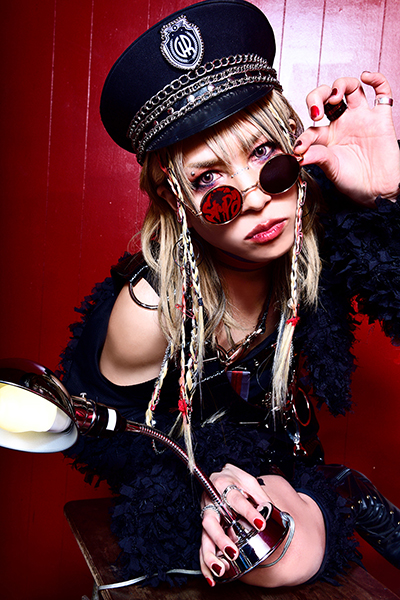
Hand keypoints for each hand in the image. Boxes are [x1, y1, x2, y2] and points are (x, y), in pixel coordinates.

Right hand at [199, 464, 324, 586]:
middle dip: (220, 538)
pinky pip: (202, 545)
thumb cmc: (237, 481)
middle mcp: (210, 500)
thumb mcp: (250, 482)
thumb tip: (270, 510)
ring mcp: (206, 514)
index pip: (235, 500)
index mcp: (222, 484)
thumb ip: (259, 495)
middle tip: (232, 552)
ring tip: (221, 568)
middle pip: (210, 521)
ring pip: (204, 535)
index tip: (261, 524)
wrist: (222, 478)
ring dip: (210, 554)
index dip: (248, 512)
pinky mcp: (205, 526)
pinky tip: (211, 577)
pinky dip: (205, 563)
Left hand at [295, 72, 399, 205]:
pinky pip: (382, 90)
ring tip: (336, 96)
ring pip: (351, 88)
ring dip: (340, 84)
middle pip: (327, 96)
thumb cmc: (354, 183)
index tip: (300, 148)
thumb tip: (297, 154)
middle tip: (316, 111)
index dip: (303, 136)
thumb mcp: (331, 169)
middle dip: (317, 96)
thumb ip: (317, 156)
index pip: (310, 127)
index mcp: (327, 137)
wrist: (377, 191)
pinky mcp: (381, 118)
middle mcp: (343, 124)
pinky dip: (376, 78)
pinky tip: (366, 77)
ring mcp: (362, 118)